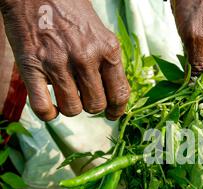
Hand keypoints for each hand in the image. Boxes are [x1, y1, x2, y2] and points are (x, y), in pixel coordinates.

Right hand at [0, 0, 129, 120]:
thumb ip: (108, 62)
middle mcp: (86, 57)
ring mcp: (58, 62)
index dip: (117, 110)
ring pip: (73, 109)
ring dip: (70, 107)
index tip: (112, 114)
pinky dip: (48, 113)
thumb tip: (112, 93)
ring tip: (66, 95)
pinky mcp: (32, 65)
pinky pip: (43, 107)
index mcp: (108, 49)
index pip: (120, 94)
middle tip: (84, 97)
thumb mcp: (100, 33)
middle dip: (91, 106)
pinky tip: (50, 108)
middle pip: (96, 105)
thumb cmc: (71, 10)